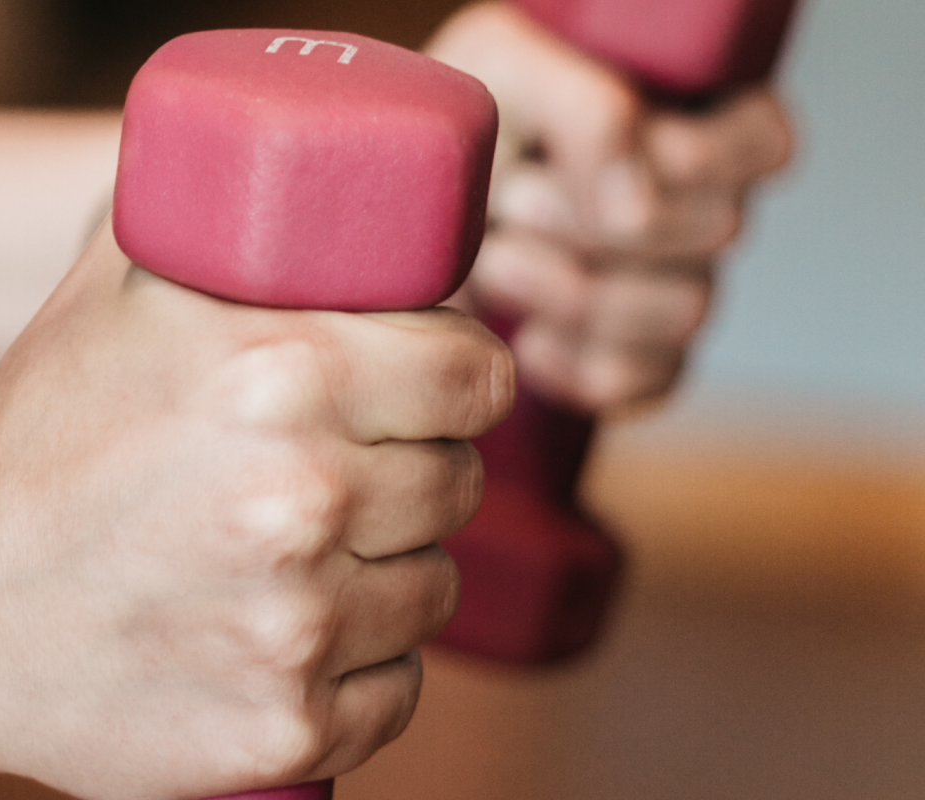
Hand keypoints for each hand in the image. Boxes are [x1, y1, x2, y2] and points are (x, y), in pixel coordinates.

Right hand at [0, 223, 511, 798]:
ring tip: (290, 558)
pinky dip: (354, 671)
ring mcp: (295, 626)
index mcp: (285, 373)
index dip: (451, 382)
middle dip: (407, 474)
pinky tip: (279, 636)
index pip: (476, 376)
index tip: (418, 396)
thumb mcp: (118, 291)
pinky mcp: (281, 727)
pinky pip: (393, 692)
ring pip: (429, 591)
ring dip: (381, 573)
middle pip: (457, 483)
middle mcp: (304, 498)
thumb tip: (328, 190)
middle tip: (330, 477)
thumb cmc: (30, 436)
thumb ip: (230, 226)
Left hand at [427, 2, 794, 412]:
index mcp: (692, 118)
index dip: (691, 157)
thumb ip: (586, 111)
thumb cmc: (455, 128)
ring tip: (494, 259)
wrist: (388, 220)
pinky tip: (521, 335)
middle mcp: (699, 206)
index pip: (764, 146)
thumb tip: (640, 206)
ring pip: (685, 311)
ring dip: (569, 288)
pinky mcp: (633, 360)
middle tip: (510, 202)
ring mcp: (672, 288)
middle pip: (718, 230)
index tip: (592, 153)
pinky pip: (643, 382)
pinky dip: (571, 364)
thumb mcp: (503, 70)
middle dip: (593, 220)